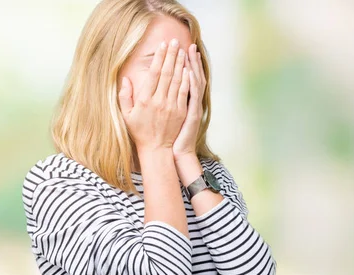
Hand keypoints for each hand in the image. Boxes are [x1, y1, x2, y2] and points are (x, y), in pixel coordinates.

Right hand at [118, 39, 189, 151]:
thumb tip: (125, 78)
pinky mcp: (181, 111)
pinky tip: (188, 68)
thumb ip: (124, 96)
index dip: (158, 58)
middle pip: (166, 73)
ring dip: (180, 64)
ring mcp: (171, 106)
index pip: (153, 74)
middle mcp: (159, 101)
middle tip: (174, 41)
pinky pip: (185, 92)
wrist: (156, 148)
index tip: (162, 46)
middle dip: (171, 55)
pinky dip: (187, 79)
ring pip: (177, 80)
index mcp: (145, 100)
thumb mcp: (126, 115)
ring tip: (182, 50)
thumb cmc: (139, 131)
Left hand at [173, 43, 206, 160]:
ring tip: (189, 52)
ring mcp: (192, 106)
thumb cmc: (169, 135)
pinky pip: (192, 96)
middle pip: (190, 75)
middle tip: (187, 44)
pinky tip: (189, 72)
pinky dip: (191, 83)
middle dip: (188, 60)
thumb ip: (164, 101)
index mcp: (182, 100)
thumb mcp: (167, 116)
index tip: (180, 49)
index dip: (183, 63)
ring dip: (191, 66)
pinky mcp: (191, 113)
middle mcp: (189, 101)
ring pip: (193, 82)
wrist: (176, 152)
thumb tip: (160, 88)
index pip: (183, 77)